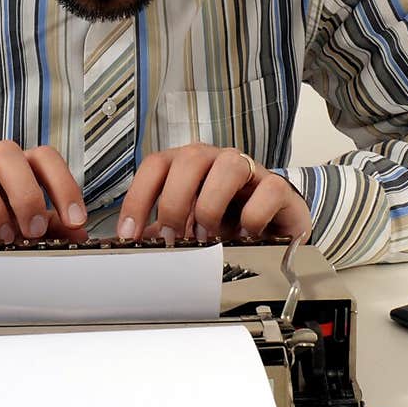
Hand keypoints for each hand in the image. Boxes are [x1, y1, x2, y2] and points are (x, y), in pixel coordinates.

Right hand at [0, 141, 88, 250]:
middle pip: (7, 152)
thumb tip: (80, 234)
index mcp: (14, 168)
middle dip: (25, 192)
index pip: (44, 158)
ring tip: (0, 238)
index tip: (76, 220)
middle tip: (33, 230)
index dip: (64, 184)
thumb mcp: (18, 226)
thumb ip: (49, 227)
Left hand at [115, 144, 311, 244]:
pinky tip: (246, 236)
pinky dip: (254, 217)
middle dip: (174, 201)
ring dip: (212, 205)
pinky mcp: (278, 188)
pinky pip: (268, 190)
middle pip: (189, 158)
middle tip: (172, 239)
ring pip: (230, 165)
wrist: (273, 230)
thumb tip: (130, 248)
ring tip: (207, 238)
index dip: (138, 198)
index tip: (129, 234)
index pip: (156, 165)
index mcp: (188, 166)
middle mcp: (216, 161)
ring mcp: (249, 170)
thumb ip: (161, 232)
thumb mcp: (187, 228)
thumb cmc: (226, 224)